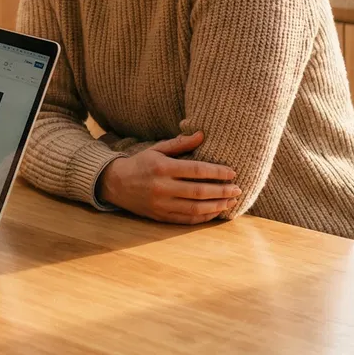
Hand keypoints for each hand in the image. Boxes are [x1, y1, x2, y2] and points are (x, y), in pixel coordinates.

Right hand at [96, 131, 241, 224]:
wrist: (115, 184)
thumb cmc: (140, 164)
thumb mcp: (157, 149)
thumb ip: (180, 144)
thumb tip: (202, 134)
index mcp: (163, 168)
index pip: (196, 171)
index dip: (217, 173)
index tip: (233, 173)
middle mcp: (163, 188)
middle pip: (199, 192)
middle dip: (222, 191)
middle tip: (238, 189)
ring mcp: (161, 205)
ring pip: (195, 208)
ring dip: (217, 206)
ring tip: (231, 202)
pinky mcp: (161, 216)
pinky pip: (186, 219)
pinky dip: (203, 217)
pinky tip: (215, 212)